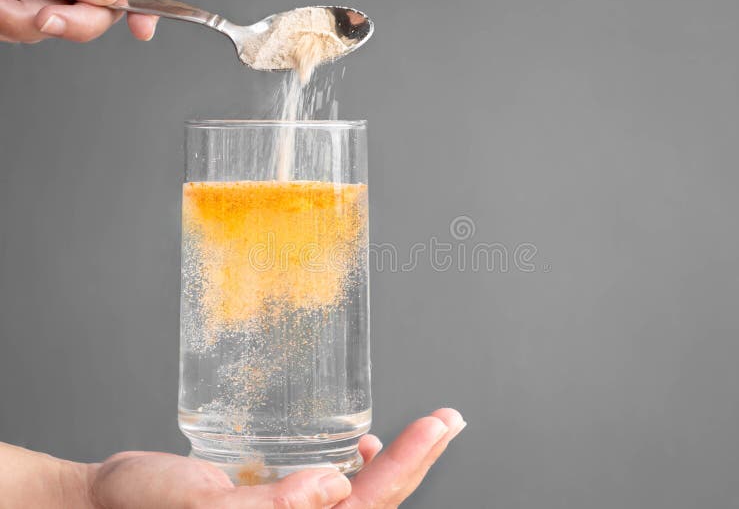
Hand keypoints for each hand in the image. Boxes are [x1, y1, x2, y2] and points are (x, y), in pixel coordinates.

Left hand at [0, 0, 160, 42]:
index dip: (145, 0)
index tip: (143, 28)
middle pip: (100, 11)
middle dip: (76, 22)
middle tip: (48, 18)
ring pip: (60, 27)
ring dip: (27, 21)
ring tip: (2, 4)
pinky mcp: (16, 15)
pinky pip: (25, 32)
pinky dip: (8, 24)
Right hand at [89, 408, 465, 508]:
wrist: (110, 502)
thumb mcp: (203, 507)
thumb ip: (269, 506)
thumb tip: (332, 489)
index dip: (407, 468)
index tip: (437, 425)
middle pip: (376, 504)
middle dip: (416, 460)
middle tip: (448, 419)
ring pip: (362, 499)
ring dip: (396, 466)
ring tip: (423, 432)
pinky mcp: (279, 503)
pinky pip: (334, 492)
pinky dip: (358, 469)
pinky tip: (359, 451)